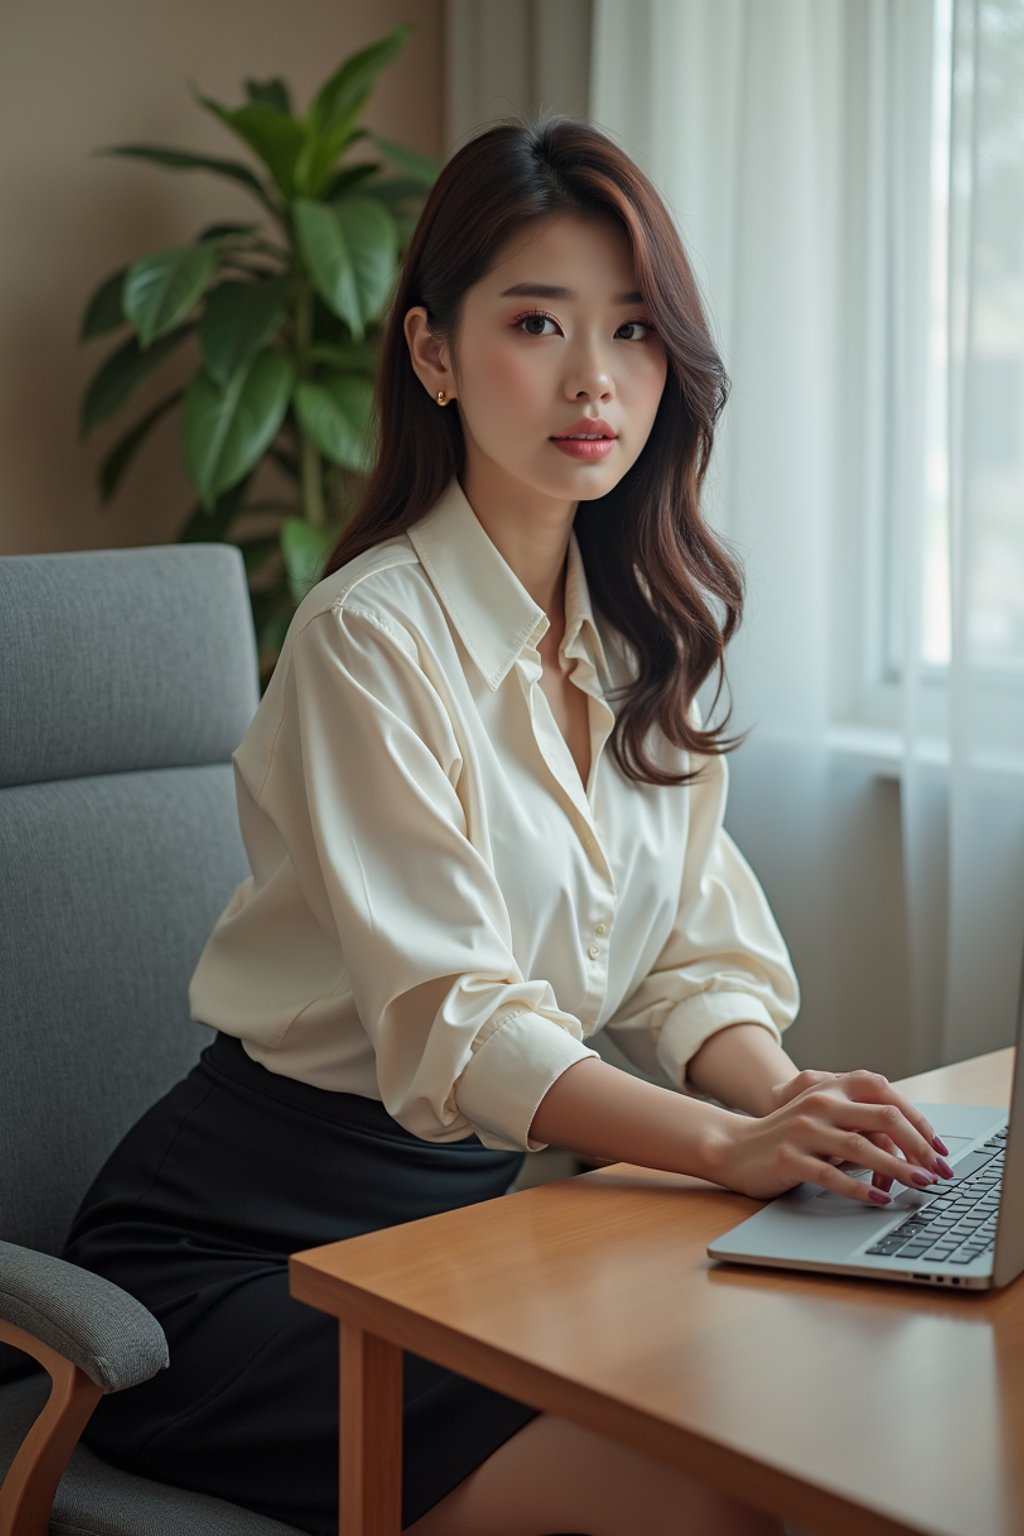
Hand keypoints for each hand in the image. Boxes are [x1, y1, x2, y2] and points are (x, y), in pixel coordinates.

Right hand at [709, 1068, 951, 1203]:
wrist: (735, 1147)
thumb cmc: (789, 1137)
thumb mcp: (825, 1117)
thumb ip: (860, 1119)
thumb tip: (913, 1144)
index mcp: (833, 1088)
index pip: (888, 1098)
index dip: (920, 1124)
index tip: (940, 1150)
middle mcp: (820, 1103)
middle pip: (883, 1119)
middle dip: (919, 1148)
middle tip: (940, 1172)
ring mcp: (803, 1130)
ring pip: (861, 1148)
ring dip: (898, 1169)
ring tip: (921, 1185)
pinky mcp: (789, 1158)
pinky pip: (831, 1175)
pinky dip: (860, 1189)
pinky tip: (879, 1199)